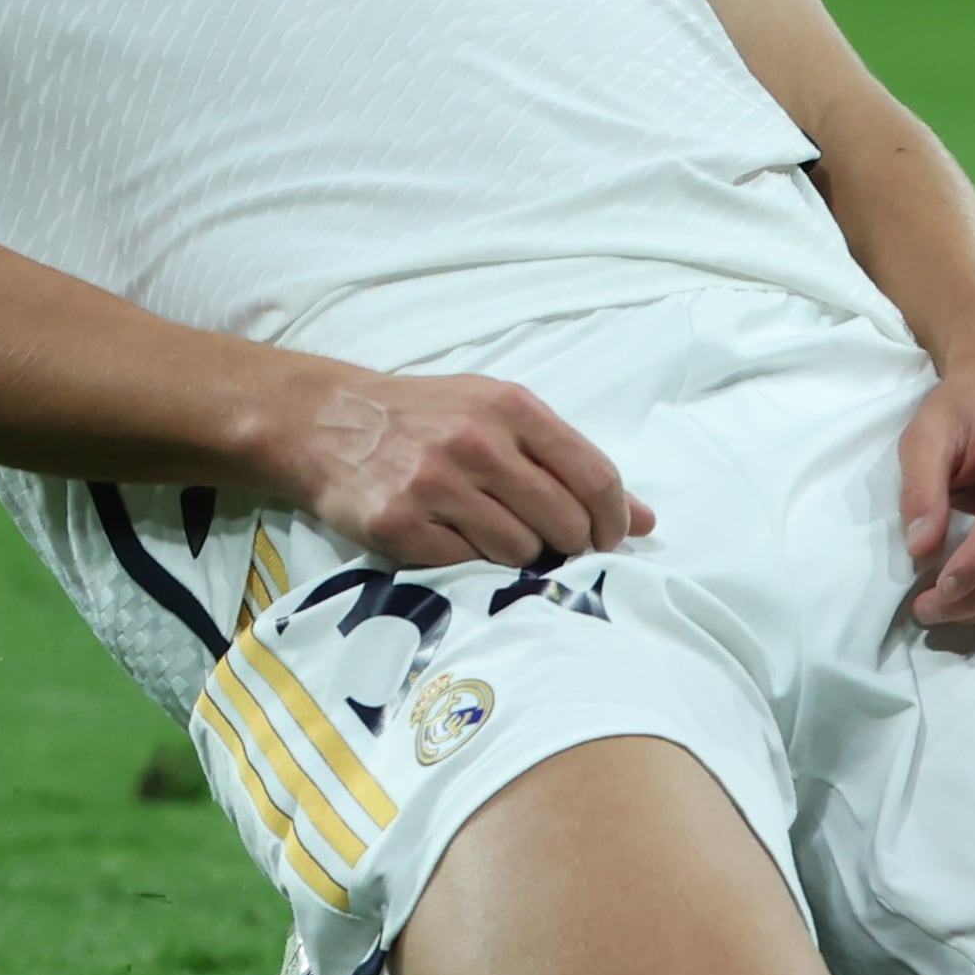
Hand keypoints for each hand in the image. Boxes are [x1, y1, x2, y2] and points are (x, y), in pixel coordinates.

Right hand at [275, 368, 651, 568]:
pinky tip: (452, 537)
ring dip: (518, 555)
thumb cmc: (427, 416)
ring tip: (492, 533)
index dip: (614, 520)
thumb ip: (569, 460)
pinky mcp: (400, 525)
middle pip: (563, 523)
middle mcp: (475, 443)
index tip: (610, 539)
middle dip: (570, 545)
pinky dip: (469, 561)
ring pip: (518, 551)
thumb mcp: (498, 413)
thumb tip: (645, 520)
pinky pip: (465, 566)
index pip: (594, 478)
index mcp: (510, 408)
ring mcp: (436, 485)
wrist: (330, 421)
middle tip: (553, 545)